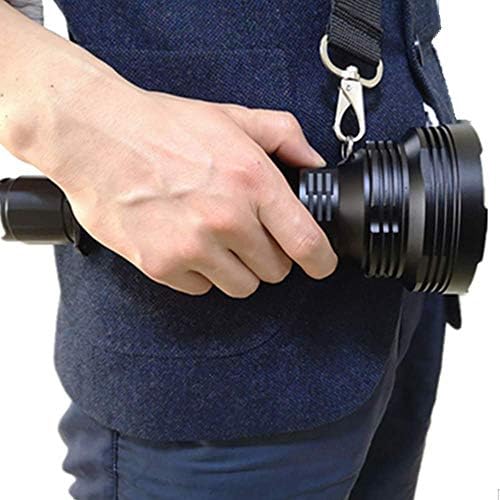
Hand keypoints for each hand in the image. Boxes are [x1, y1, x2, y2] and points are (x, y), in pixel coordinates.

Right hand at [0, 17, 336, 296]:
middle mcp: (226, 219)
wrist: (95, 135)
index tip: (321, 265)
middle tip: (249, 234)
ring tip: (215, 238)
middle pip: (275, 270)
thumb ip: (284, 137)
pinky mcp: (162, 266)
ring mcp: (192, 247)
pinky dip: (200, 272)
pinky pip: (201, 288)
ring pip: (241, 286)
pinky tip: (186, 243)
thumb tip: (313, 163)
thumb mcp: (231, 117)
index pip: (306, 242)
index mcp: (252, 181)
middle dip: (269, 256)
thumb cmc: (159, 126)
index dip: (321, 261)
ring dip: (236, 268)